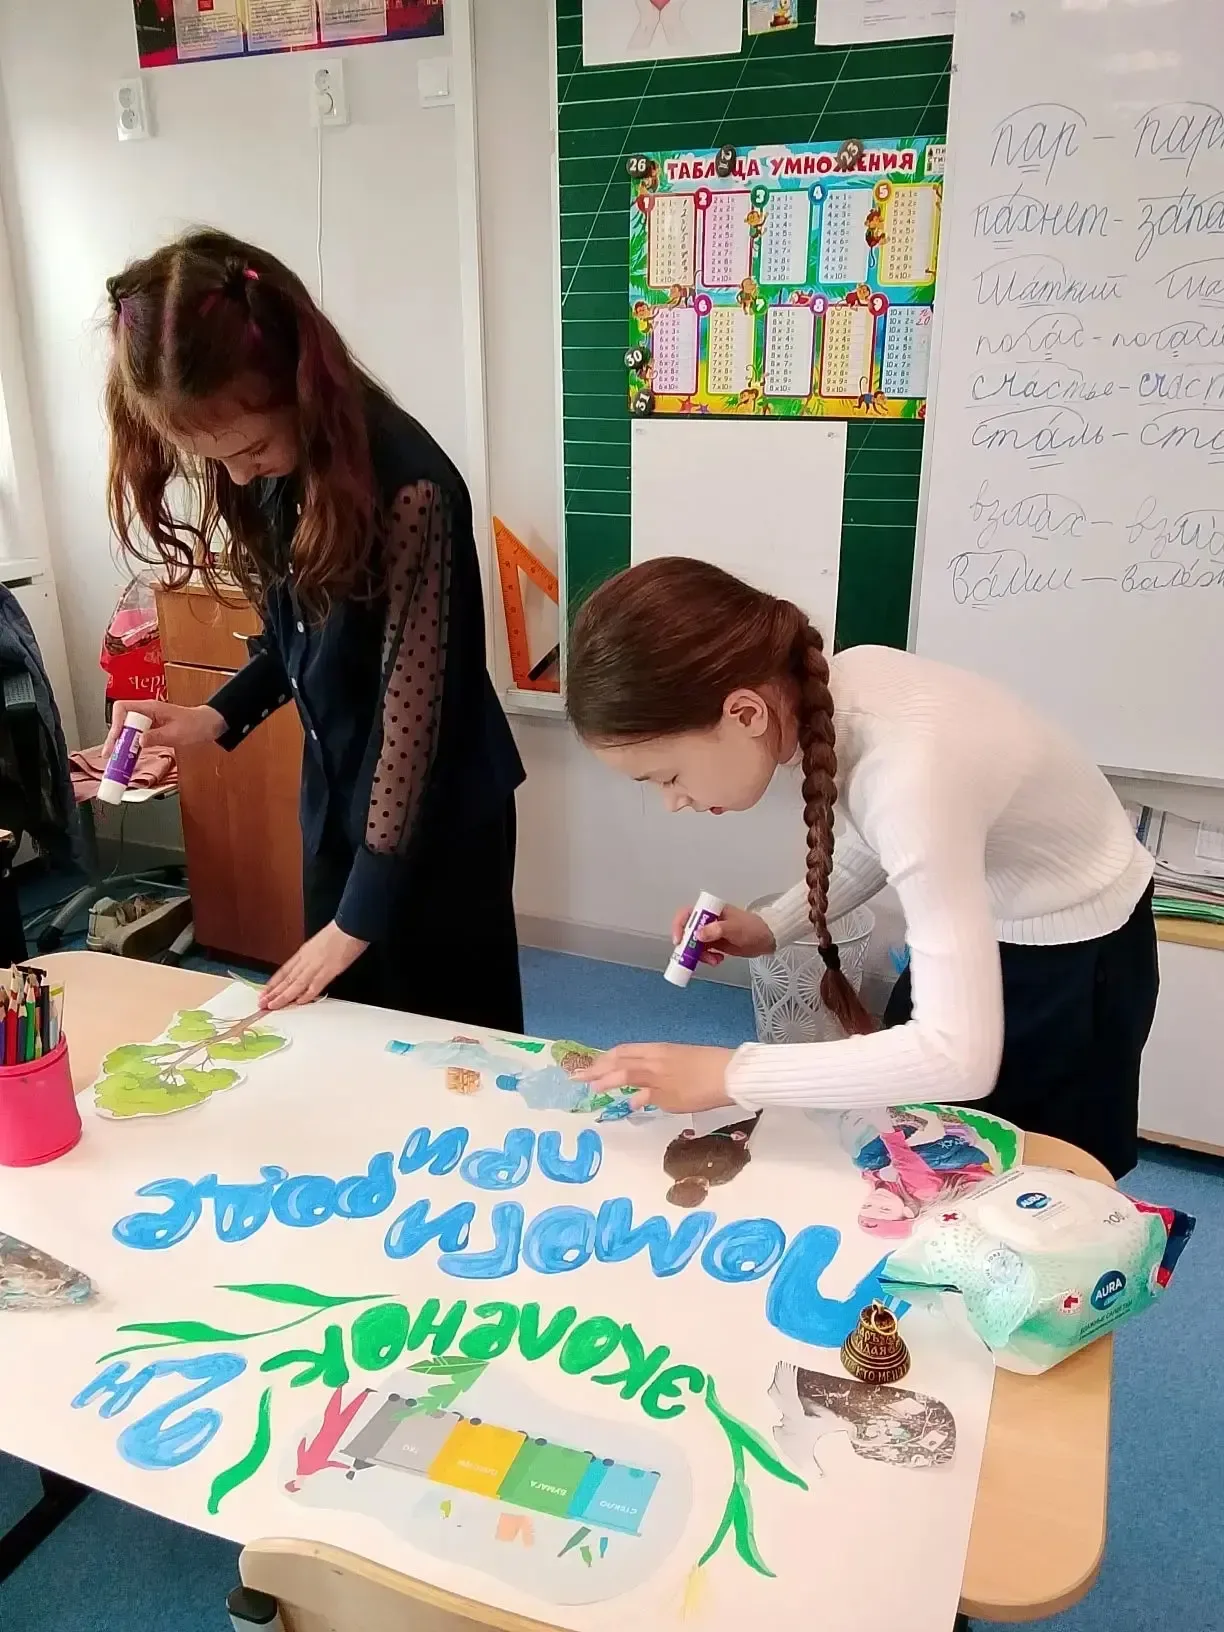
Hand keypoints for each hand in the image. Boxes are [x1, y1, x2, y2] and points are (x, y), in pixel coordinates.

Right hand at [104, 700, 224, 755]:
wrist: (209, 725)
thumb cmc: (196, 724)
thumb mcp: (177, 733)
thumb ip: (157, 736)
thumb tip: (139, 741)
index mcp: (150, 707)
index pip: (122, 708)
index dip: (116, 722)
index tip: (117, 738)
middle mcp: (146, 713)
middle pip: (121, 721)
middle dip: (114, 738)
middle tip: (110, 754)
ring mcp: (148, 721)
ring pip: (126, 730)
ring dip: (120, 744)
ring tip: (115, 759)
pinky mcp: (151, 730)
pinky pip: (135, 737)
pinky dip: (130, 747)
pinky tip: (127, 757)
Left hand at [260, 921, 368, 1010]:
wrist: (350, 925)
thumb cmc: (339, 933)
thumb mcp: (319, 943)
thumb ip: (312, 956)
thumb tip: (307, 967)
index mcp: (304, 952)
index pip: (284, 970)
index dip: (273, 982)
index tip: (264, 991)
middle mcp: (306, 959)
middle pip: (287, 979)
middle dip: (273, 992)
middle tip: (262, 1003)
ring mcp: (317, 965)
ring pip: (296, 984)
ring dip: (283, 996)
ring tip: (272, 1005)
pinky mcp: (329, 970)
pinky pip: (315, 985)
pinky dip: (306, 995)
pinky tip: (299, 1002)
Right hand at [575, 1043, 734, 1113]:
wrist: (731, 1074)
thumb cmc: (701, 1091)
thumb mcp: (674, 1101)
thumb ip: (651, 1097)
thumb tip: (632, 1098)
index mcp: (651, 1068)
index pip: (618, 1072)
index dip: (599, 1078)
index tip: (581, 1084)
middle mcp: (653, 1055)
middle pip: (620, 1056)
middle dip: (599, 1065)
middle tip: (580, 1073)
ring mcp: (663, 1050)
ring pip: (630, 1050)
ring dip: (611, 1058)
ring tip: (598, 1066)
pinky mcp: (672, 1050)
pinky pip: (641, 1050)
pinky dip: (627, 1056)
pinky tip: (626, 1063)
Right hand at [671, 902, 774, 966]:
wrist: (766, 939)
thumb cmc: (752, 928)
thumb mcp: (735, 928)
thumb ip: (717, 929)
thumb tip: (698, 934)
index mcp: (710, 911)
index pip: (687, 914)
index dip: (680, 926)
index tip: (680, 941)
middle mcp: (707, 921)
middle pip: (687, 932)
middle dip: (689, 946)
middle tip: (693, 957)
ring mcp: (710, 933)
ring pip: (694, 945)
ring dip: (699, 955)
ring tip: (714, 960)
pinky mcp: (714, 944)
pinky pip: (702, 952)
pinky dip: (707, 959)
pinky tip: (718, 960)